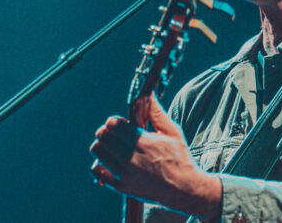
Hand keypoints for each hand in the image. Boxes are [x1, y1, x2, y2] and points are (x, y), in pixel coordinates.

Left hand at [90, 96, 221, 217]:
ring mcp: (124, 173)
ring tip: (113, 147)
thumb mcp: (172, 132)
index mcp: (142, 141)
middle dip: (107, 131)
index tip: (121, 124)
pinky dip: (100, 165)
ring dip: (102, 145)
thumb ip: (156, 112)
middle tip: (116, 135)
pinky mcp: (121, 186)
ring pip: (97, 151)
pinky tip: (111, 162)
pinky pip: (98, 172)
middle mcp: (130, 158)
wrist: (183, 189)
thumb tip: (148, 93)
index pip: (112, 124)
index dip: (115, 121)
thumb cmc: (180, 158)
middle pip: (102, 136)